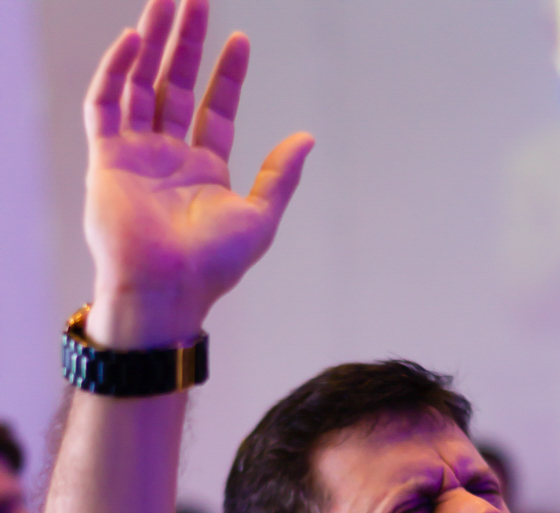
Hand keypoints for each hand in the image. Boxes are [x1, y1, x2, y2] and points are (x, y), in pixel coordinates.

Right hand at [83, 0, 313, 347]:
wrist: (167, 290)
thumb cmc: (213, 265)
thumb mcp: (260, 217)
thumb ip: (281, 176)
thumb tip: (307, 137)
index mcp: (204, 171)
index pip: (214, 109)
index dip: (227, 75)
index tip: (240, 39)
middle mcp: (168, 158)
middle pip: (176, 86)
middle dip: (186, 43)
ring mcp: (135, 156)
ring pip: (140, 85)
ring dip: (152, 43)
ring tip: (165, 1)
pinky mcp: (106, 160)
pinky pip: (105, 104)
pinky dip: (116, 70)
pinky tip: (134, 40)